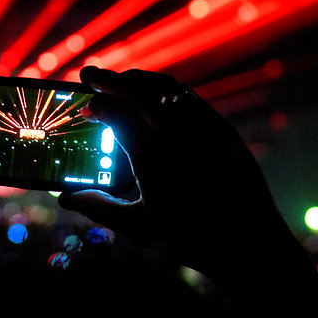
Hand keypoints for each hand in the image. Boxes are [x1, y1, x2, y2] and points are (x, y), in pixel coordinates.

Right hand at [59, 66, 296, 284]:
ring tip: (120, 80)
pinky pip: (188, 96)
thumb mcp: (138, 227)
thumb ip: (99, 208)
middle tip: (90, 75)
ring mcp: (203, 127)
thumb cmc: (191, 240)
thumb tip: (67, 198)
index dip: (97, 105)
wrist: (250, 243)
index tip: (86, 106)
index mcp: (151, 158)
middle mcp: (177, 135)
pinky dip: (164, 88)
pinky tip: (155, 94)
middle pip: (138, 90)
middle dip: (110, 79)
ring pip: (165, 88)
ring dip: (138, 79)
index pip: (116, 114)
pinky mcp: (222, 129)